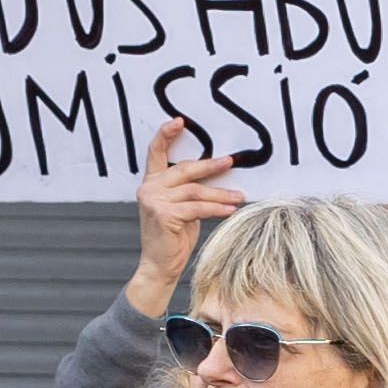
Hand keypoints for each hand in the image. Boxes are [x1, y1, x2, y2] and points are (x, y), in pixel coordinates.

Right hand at [120, 126, 245, 319]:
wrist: (160, 266)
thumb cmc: (172, 238)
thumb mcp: (181, 209)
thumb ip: (189, 191)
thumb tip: (217, 176)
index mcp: (152, 183)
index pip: (155, 153)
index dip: (165, 135)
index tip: (178, 121)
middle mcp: (149, 188)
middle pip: (184, 170)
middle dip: (210, 166)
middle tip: (230, 161)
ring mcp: (154, 201)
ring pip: (195, 191)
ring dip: (220, 193)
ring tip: (239, 196)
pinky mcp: (163, 214)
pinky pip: (197, 208)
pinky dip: (216, 208)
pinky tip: (230, 210)